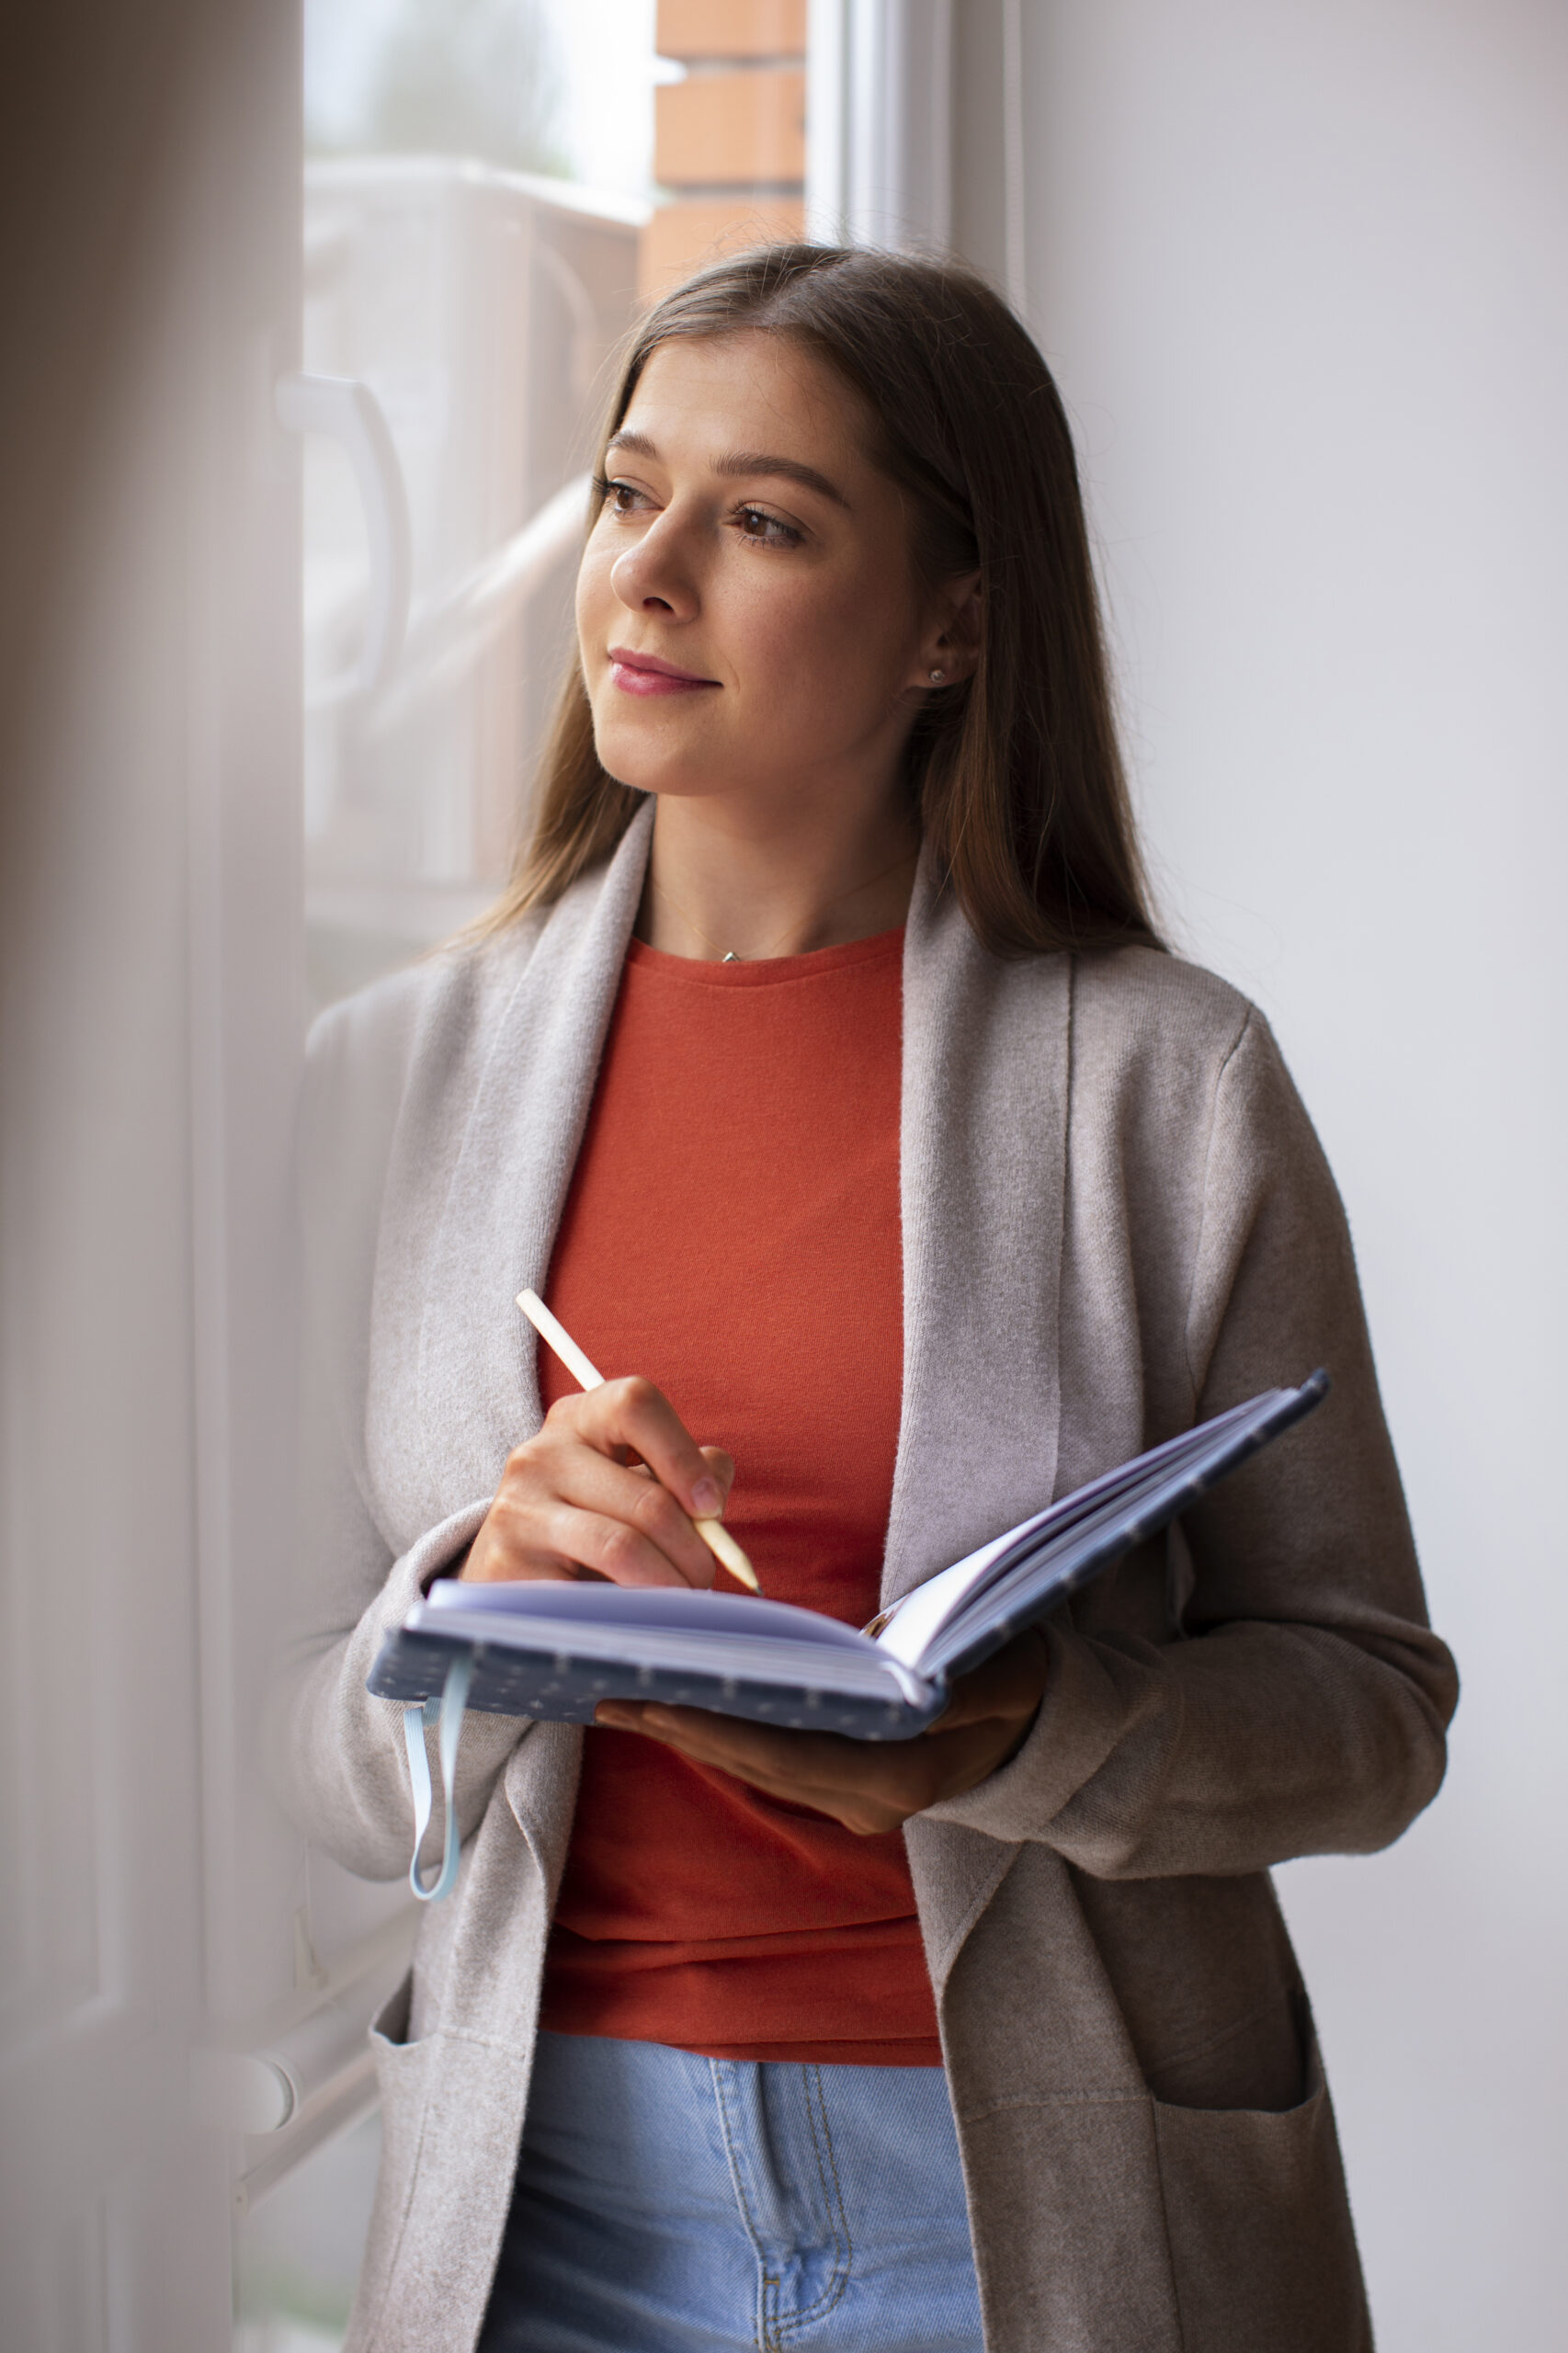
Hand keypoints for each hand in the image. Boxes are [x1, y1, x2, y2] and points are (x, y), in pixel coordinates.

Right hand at [461, 1377, 734, 1589]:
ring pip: (621, 1546)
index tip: (711, 1507)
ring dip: (668, 1583)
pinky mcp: (504, 1565)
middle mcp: (541, 1454)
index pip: (636, 1405)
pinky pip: (587, 1593)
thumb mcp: (639, 1484)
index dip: (683, 1456)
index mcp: (580, 1419)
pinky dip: (626, 1609)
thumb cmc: (595, 1521)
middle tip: (704, 1579)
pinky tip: (634, 1615)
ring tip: (680, 1600)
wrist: (514, 1569)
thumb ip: (690, 1476)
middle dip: (694, 1550)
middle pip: (646, 1498)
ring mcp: (517, 1509)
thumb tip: (714, 1495)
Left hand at [594, 1627, 1048, 1833]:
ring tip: (623, 1699)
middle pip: (758, 1764)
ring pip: (756, 1767)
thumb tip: (906, 1681)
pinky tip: (676, 1708)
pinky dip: (721, 1736)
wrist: (1041, 1730)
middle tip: (610, 1695)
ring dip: (690, 1735)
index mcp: (899, 1775)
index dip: (720, 1729)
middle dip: (683, 1730)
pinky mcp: (842, 1789)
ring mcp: (853, 1803)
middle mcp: (866, 1802)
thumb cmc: (1018, 1681)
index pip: (790, 1754)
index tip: (658, 1702)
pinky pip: (769, 1761)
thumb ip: (958, 1685)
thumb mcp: (1004, 1672)